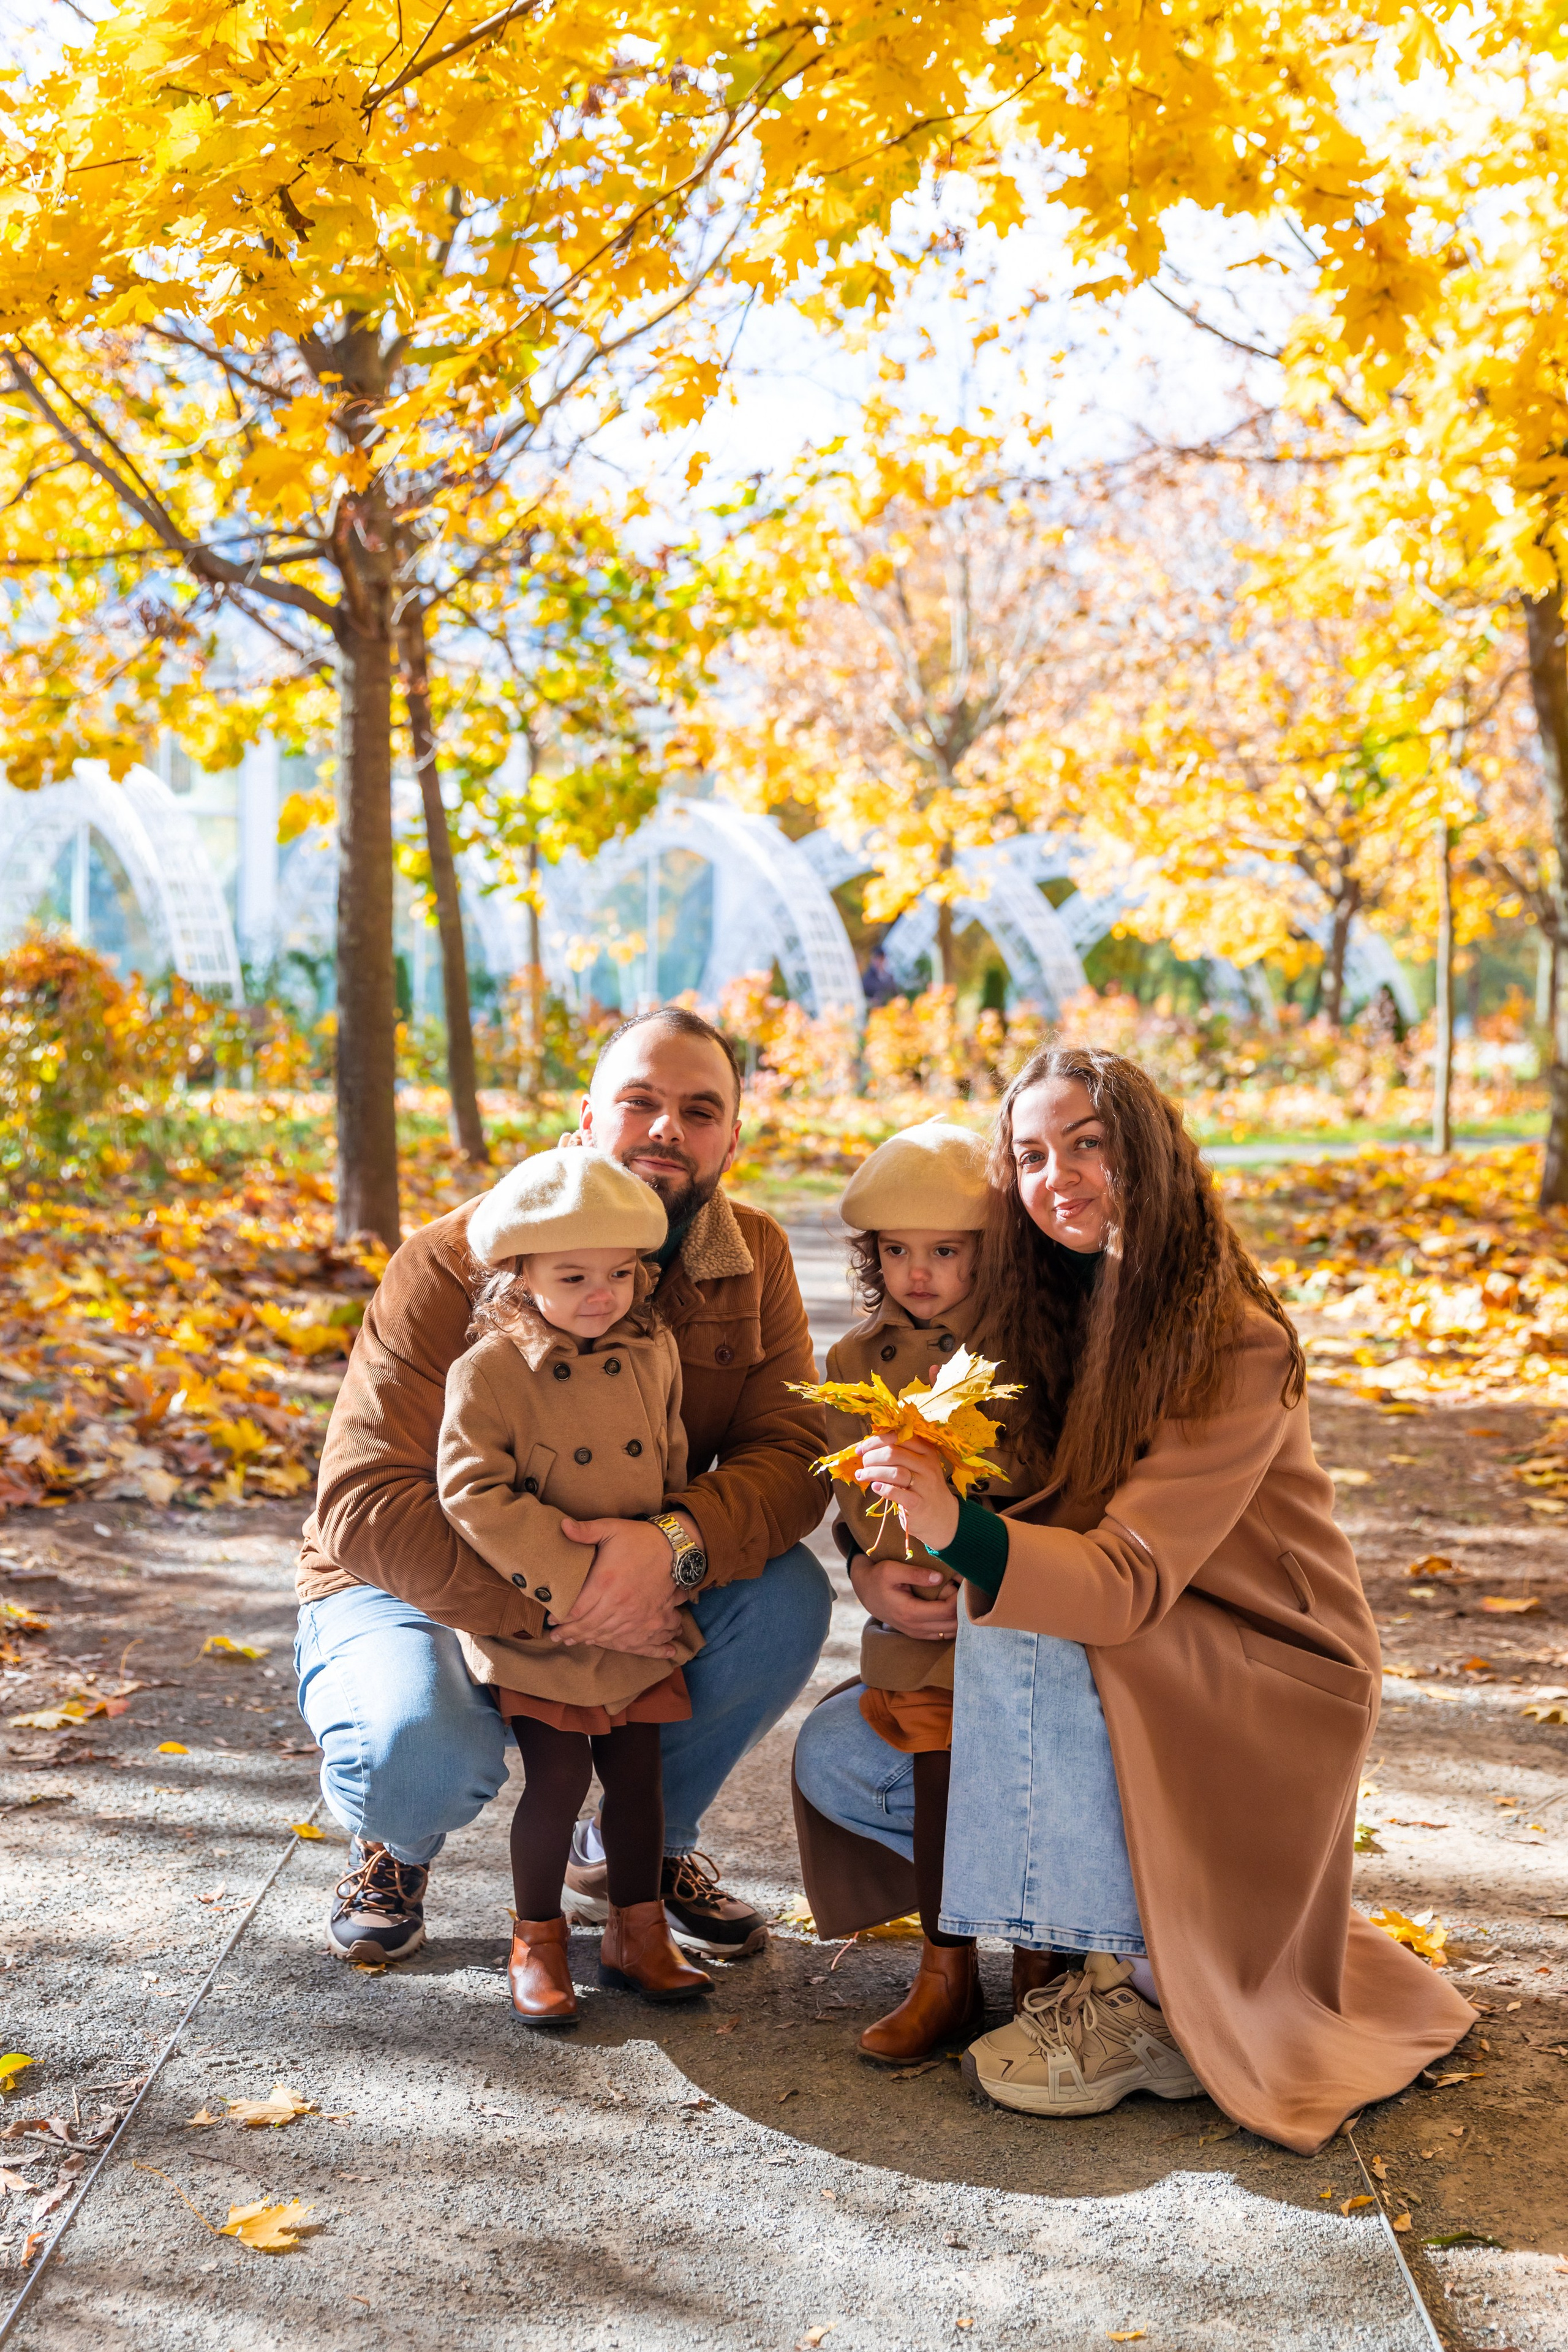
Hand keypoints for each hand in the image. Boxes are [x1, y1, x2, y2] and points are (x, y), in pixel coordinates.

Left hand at [551, 1516, 687, 1657]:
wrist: (673, 1549)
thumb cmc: (639, 1538)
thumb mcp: (611, 1528)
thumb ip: (585, 1530)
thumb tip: (562, 1525)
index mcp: (604, 1581)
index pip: (576, 1609)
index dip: (561, 1618)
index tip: (550, 1621)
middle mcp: (617, 1602)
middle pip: (587, 1625)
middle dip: (569, 1632)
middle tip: (555, 1637)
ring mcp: (632, 1613)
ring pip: (602, 1633)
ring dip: (584, 1639)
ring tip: (570, 1640)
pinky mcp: (645, 1619)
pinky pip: (621, 1636)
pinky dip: (605, 1640)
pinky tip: (595, 1640)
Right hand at [848, 1551, 959, 1638]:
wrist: (865, 1592)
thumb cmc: (878, 1577)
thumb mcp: (891, 1569)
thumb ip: (916, 1574)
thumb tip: (939, 1578)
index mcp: (910, 1612)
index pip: (947, 1610)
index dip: (960, 1597)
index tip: (965, 1580)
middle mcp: (915, 1627)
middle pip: (953, 1624)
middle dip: (964, 1606)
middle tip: (966, 1586)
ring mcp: (917, 1633)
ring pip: (951, 1632)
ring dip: (960, 1616)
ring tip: (960, 1595)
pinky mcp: (919, 1633)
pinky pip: (944, 1634)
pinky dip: (954, 1622)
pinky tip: (954, 1606)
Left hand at [853, 1437, 959, 1553]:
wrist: (941, 1515)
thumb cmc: (921, 1487)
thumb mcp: (916, 1466)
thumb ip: (897, 1454)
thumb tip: (866, 1446)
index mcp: (926, 1451)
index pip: (898, 1437)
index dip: (875, 1441)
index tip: (861, 1449)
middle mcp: (927, 1465)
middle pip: (893, 1453)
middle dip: (871, 1457)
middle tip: (863, 1465)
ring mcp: (925, 1485)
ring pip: (895, 1472)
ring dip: (872, 1473)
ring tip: (862, 1476)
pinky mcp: (919, 1504)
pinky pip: (898, 1493)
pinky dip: (883, 1489)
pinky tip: (875, 1487)